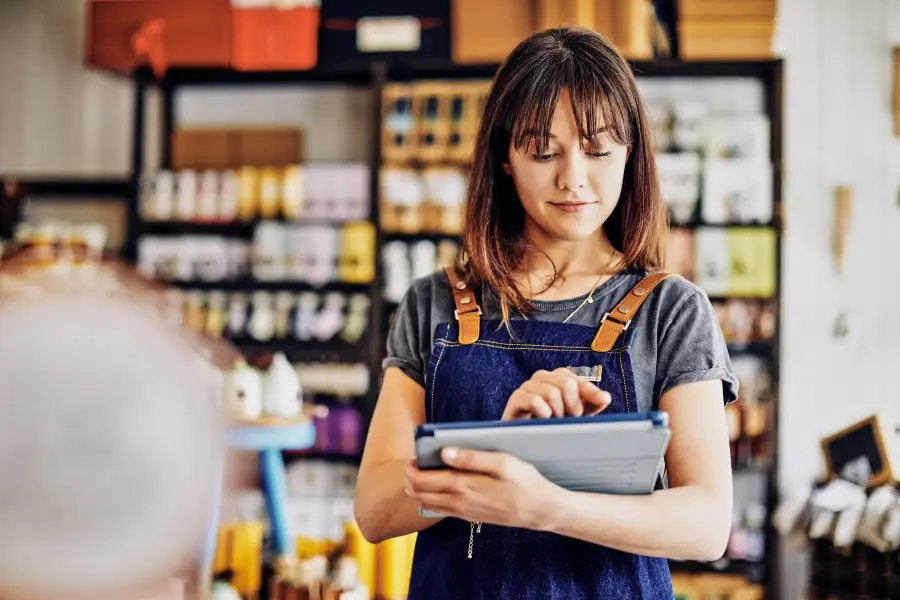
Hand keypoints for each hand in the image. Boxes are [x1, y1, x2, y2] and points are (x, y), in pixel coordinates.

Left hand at [405, 447, 558, 529]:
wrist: (540, 510)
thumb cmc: (524, 481)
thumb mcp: (502, 462)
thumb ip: (471, 457)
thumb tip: (444, 451)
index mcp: (463, 486)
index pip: (421, 481)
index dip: (412, 468)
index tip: (415, 455)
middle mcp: (458, 502)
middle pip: (418, 494)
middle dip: (411, 478)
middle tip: (417, 462)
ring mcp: (463, 512)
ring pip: (426, 504)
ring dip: (420, 489)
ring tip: (427, 471)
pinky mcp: (469, 517)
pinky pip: (440, 510)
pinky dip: (432, 498)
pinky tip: (443, 484)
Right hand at [502, 367, 610, 419]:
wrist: (526, 440)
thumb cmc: (553, 425)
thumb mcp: (578, 415)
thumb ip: (592, 404)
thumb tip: (605, 397)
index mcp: (559, 377)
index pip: (578, 380)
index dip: (591, 393)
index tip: (602, 402)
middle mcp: (543, 377)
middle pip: (567, 384)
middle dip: (573, 406)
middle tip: (569, 420)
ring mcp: (528, 386)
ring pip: (551, 393)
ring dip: (557, 413)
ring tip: (553, 422)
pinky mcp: (515, 398)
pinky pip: (534, 401)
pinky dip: (543, 413)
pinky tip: (542, 422)